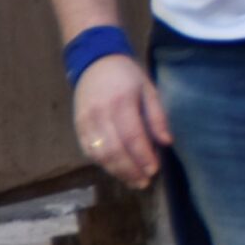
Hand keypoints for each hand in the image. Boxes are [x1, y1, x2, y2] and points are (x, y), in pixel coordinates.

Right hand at [73, 56, 172, 189]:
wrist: (95, 62)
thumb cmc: (128, 75)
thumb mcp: (149, 88)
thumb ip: (157, 116)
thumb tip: (167, 142)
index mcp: (121, 102)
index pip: (132, 136)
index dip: (143, 156)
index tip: (155, 170)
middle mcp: (100, 114)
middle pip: (114, 150)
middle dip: (130, 170)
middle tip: (144, 182)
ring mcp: (85, 122)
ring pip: (99, 154)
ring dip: (116, 171)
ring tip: (133, 181)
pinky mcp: (78, 127)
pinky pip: (89, 151)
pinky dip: (103, 163)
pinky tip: (116, 170)